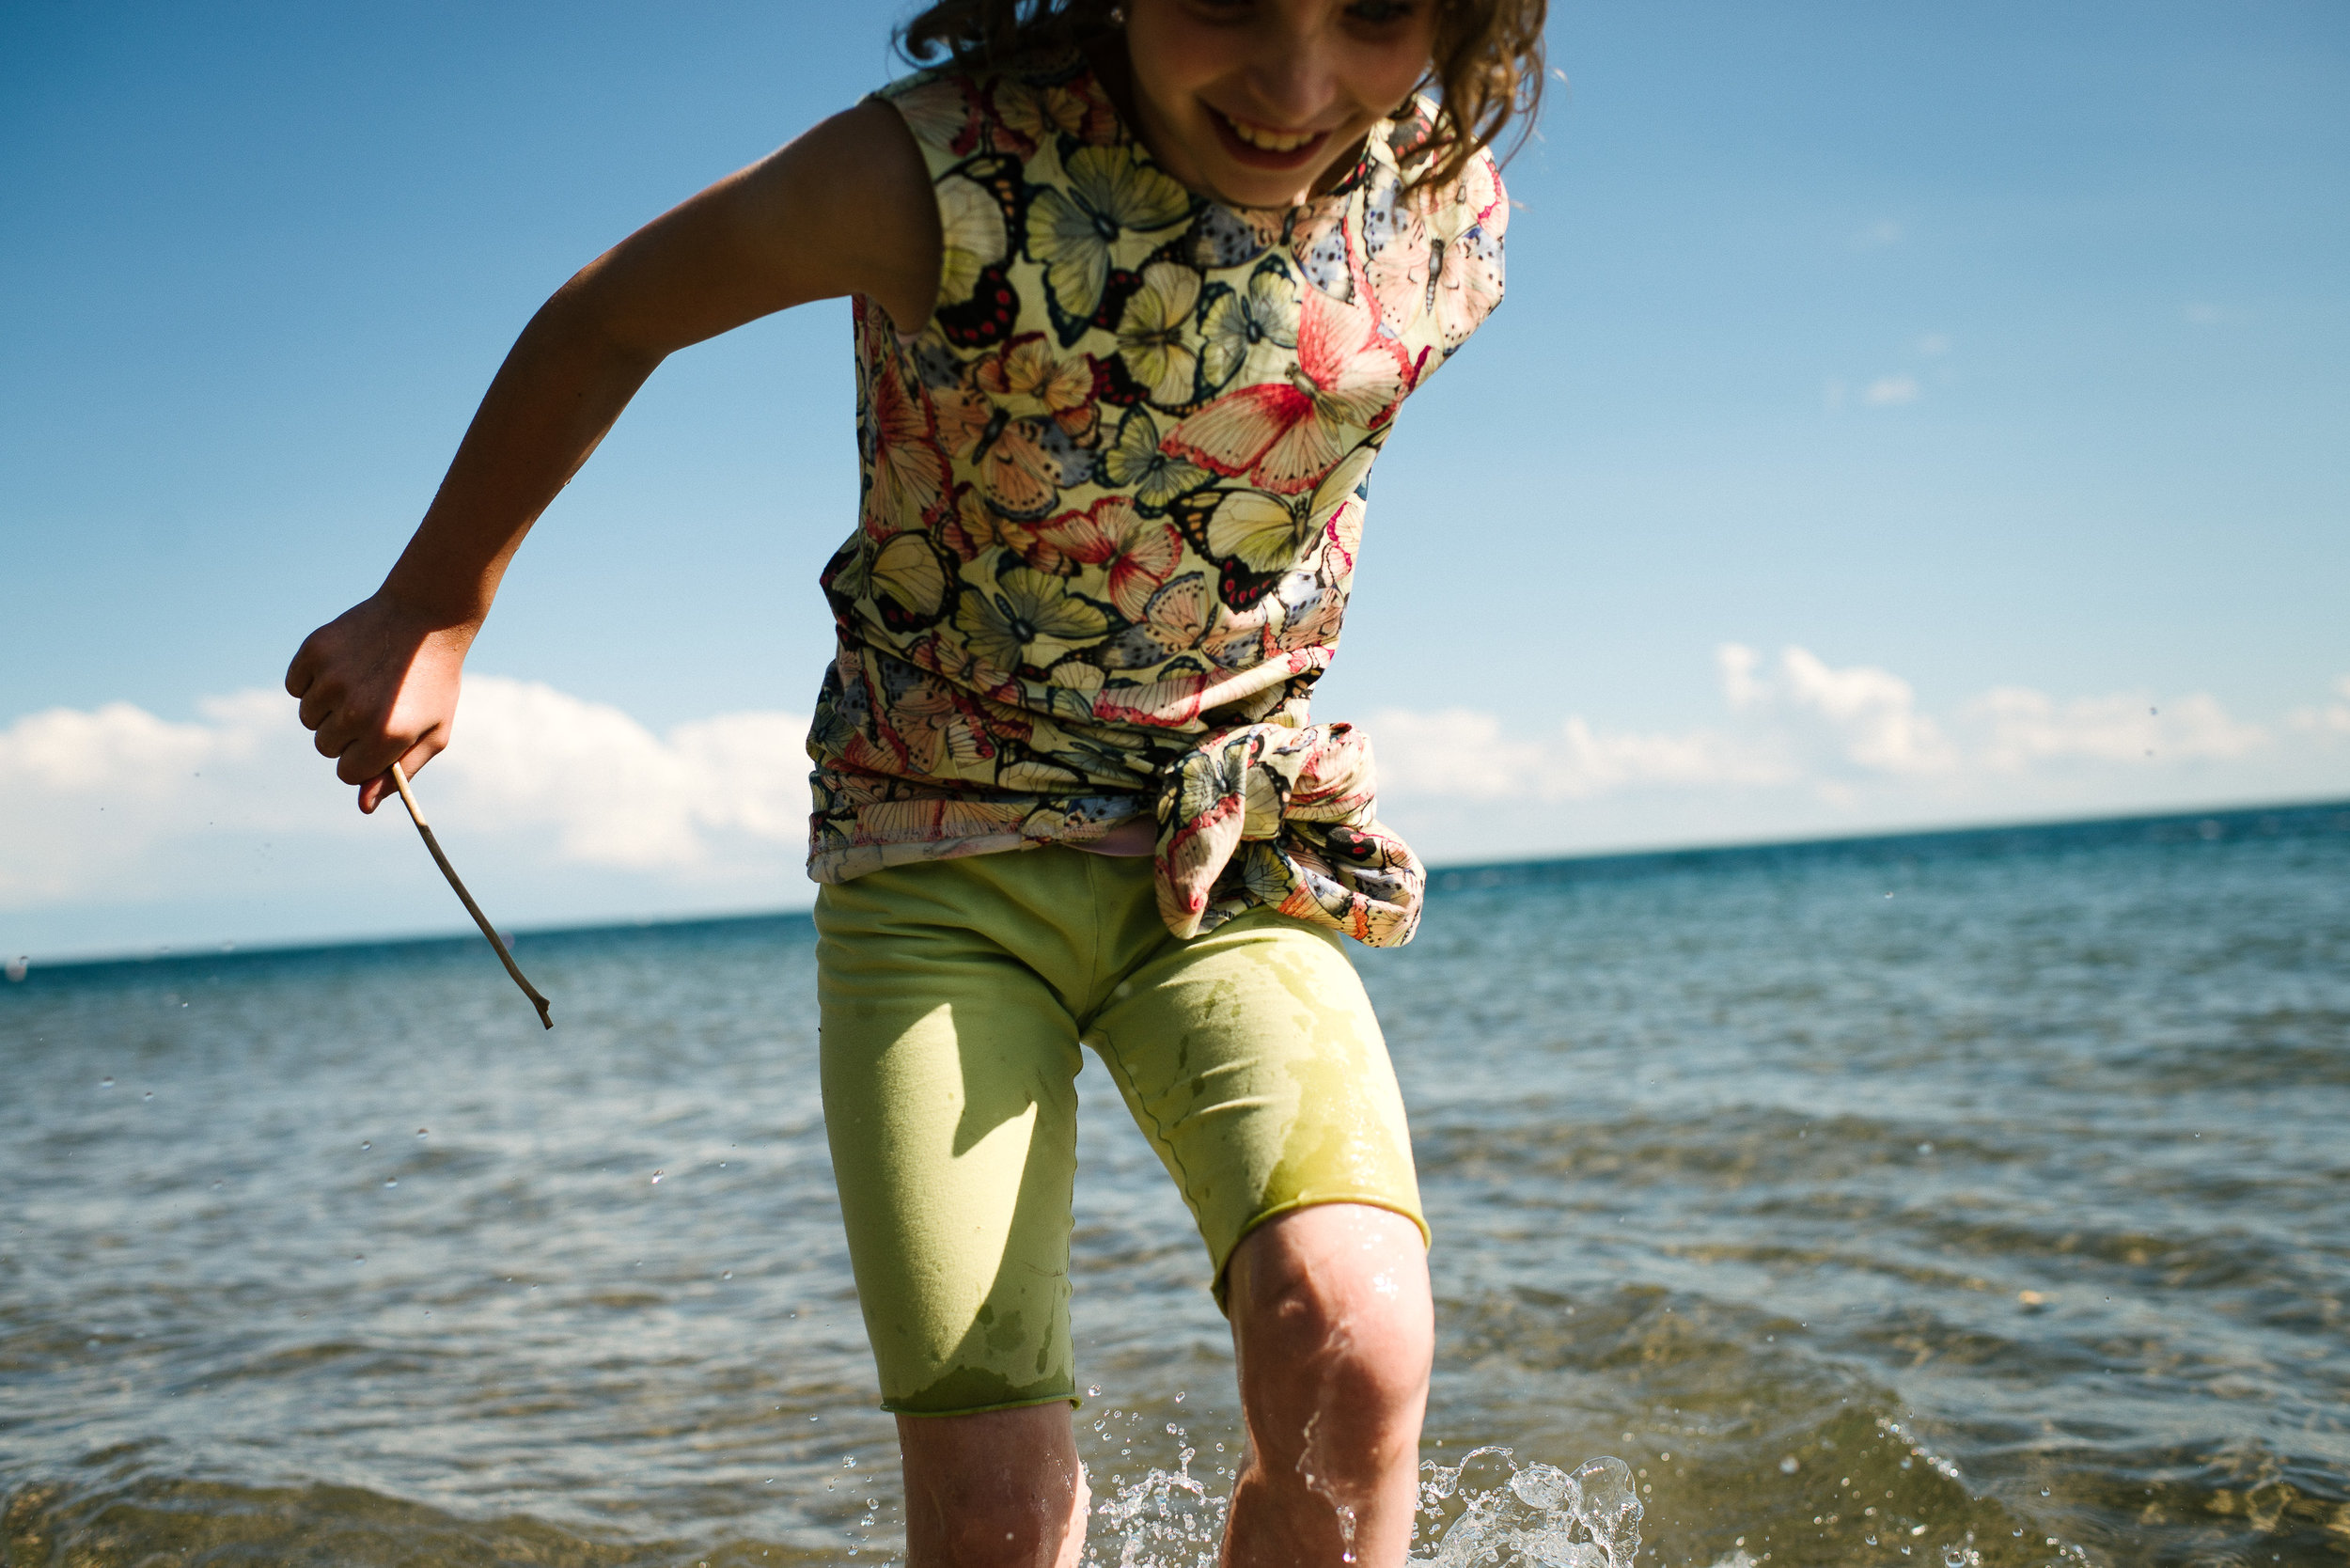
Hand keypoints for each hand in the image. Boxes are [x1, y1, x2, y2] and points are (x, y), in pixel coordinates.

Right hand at [284, 593, 472, 812]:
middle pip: (326, 747)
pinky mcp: (313, 652)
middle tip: (375, 704)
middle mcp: (355, 711)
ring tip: (362, 683)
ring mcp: (331, 679)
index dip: (364, 758)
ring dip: (328, 708)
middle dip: (347, 734)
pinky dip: (312, 681)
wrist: (427, 617)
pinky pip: (295, 686)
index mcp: (387, 736)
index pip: (348, 773)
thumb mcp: (433, 732)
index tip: (378, 737)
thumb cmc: (434, 682)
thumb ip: (399, 773)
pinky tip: (345, 665)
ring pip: (308, 718)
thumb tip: (363, 806)